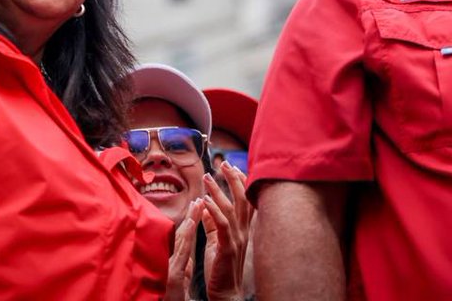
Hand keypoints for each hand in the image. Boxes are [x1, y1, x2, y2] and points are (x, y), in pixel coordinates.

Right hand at [164, 200, 200, 300]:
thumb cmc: (170, 298)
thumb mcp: (180, 281)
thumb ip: (184, 267)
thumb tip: (188, 256)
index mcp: (170, 261)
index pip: (180, 237)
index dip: (189, 221)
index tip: (197, 206)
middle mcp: (167, 260)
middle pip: (180, 234)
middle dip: (191, 216)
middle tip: (198, 198)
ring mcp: (168, 266)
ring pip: (180, 239)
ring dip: (190, 220)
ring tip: (197, 205)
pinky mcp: (173, 275)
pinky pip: (182, 253)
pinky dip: (187, 236)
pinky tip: (192, 223)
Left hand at [202, 161, 253, 300]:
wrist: (225, 294)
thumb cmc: (220, 269)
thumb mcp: (215, 241)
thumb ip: (212, 223)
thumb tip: (205, 206)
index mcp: (242, 230)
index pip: (245, 200)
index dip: (241, 182)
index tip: (232, 167)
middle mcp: (243, 232)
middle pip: (242, 199)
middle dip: (233, 179)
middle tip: (223, 163)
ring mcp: (237, 240)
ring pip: (231, 209)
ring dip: (219, 191)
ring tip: (207, 177)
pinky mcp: (227, 248)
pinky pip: (222, 225)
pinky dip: (214, 211)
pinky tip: (205, 200)